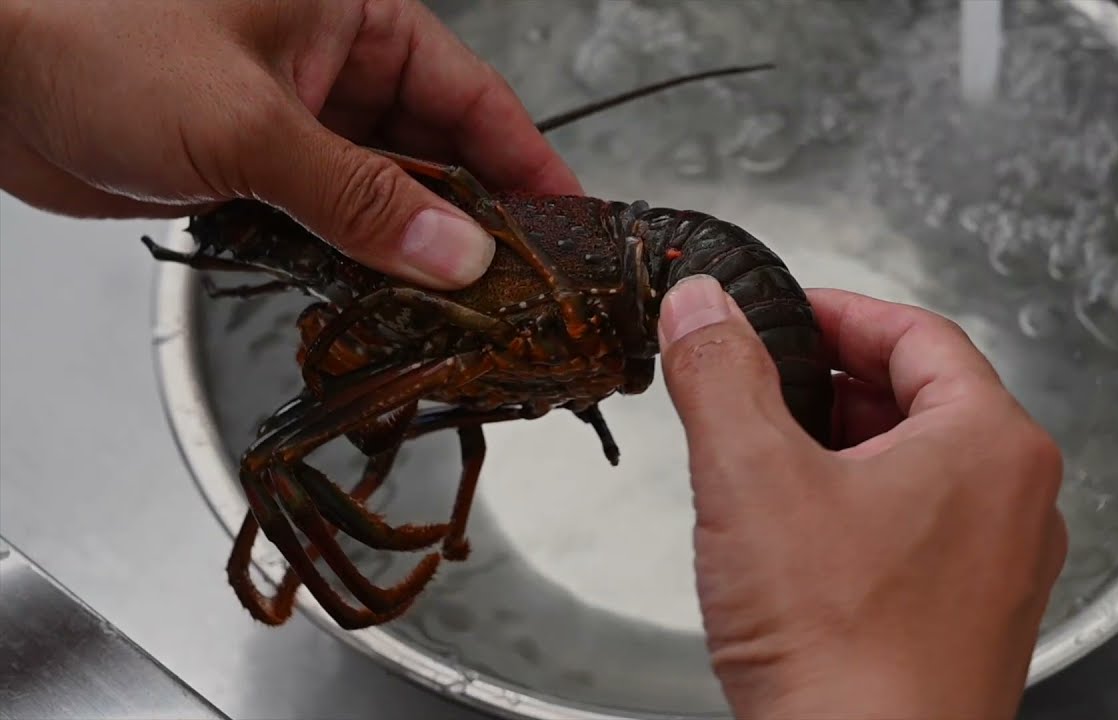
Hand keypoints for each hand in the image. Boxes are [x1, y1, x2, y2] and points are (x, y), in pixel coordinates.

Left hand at [0, 0, 580, 287]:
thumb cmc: (93, 37)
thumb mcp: (247, 121)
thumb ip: (357, 198)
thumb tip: (456, 256)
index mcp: (356, 20)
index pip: (474, 99)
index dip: (530, 166)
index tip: (574, 226)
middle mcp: (337, 72)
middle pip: (440, 158)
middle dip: (481, 226)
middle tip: (526, 294)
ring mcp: (298, 128)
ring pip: (387, 200)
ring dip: (419, 256)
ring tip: (470, 316)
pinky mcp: (257, 176)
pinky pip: (334, 226)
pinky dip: (362, 267)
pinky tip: (392, 308)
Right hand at [657, 277, 1067, 719]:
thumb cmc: (842, 652)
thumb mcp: (752, 479)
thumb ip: (721, 373)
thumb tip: (701, 306)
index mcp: (991, 444)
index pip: (917, 333)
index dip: (837, 313)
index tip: (780, 314)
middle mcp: (1015, 501)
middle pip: (919, 397)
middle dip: (829, 382)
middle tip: (760, 386)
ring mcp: (999, 565)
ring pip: (916, 466)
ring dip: (840, 448)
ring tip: (767, 462)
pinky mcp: (968, 617)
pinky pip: (917, 530)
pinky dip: (858, 510)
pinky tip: (797, 539)